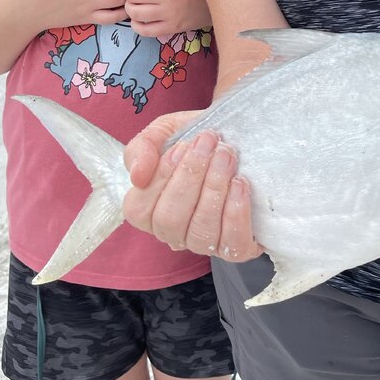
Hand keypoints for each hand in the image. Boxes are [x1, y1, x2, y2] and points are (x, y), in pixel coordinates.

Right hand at [124, 110, 261, 261]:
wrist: (242, 139)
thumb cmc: (198, 141)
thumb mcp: (165, 132)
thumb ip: (143, 147)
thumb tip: (138, 175)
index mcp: (149, 210)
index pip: (139, 208)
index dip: (160, 177)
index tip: (182, 146)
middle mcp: (173, 233)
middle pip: (169, 220)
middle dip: (191, 177)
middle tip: (209, 143)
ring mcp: (204, 244)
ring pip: (200, 231)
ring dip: (214, 189)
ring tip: (227, 157)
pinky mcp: (237, 247)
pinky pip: (232, 242)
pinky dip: (236, 212)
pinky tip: (240, 184)